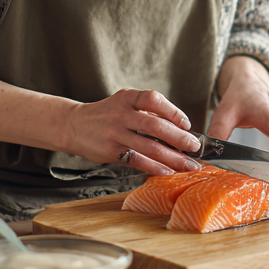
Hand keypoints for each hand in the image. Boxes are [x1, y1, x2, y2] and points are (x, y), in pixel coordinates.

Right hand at [59, 88, 203, 176]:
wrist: (73, 125)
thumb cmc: (106, 115)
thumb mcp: (123, 103)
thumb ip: (146, 112)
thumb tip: (179, 129)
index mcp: (127, 98)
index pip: (154, 100)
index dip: (173, 111)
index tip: (187, 124)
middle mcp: (121, 114)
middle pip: (155, 126)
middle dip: (179, 138)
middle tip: (194, 147)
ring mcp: (114, 133)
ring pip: (149, 146)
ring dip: (172, 157)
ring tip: (188, 164)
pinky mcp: (110, 151)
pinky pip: (136, 161)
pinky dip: (154, 167)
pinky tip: (167, 171)